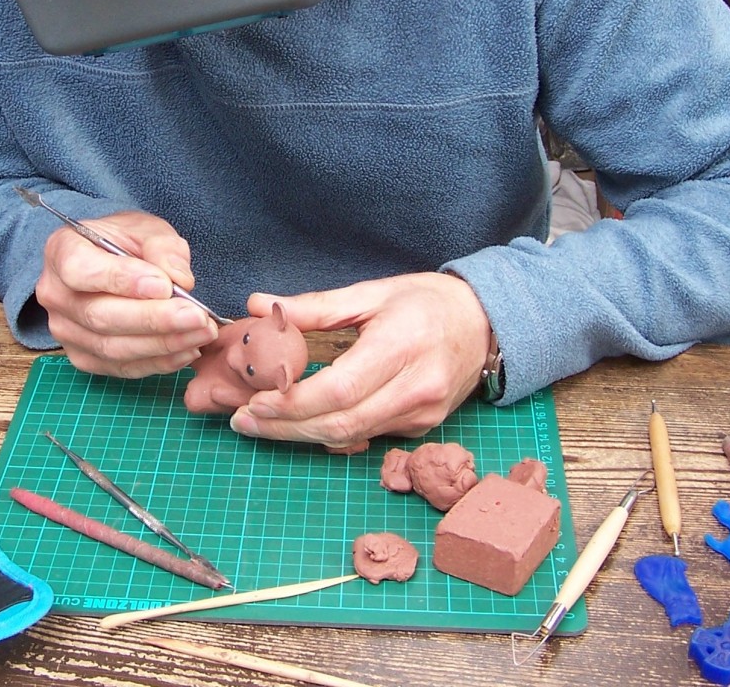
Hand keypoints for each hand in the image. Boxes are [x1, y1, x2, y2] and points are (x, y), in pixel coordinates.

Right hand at [34, 210, 217, 377]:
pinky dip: (158, 362)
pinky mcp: (84, 357)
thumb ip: (163, 247)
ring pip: (112, 347)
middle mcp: (54, 294)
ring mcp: (66, 331)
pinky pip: (121, 367)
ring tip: (201, 333)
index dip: (121, 280)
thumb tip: (180, 280)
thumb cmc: (126, 242)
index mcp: (61, 251)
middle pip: (99, 316)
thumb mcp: (146, 229)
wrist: (111, 261)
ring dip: (162, 344)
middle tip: (196, 316)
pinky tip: (187, 350)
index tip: (164, 286)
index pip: (81, 270)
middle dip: (154, 319)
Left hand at [229, 272, 490, 448]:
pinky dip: (332, 432)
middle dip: (286, 427)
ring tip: (262, 423)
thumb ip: (315, 305)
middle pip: (341, 424)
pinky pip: (369, 436)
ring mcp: (423, 414)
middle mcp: (416, 388)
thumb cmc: (425, 301)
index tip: (254, 402)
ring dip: (302, 434)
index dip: (292, 403)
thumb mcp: (371, 292)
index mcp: (401, 347)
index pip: (339, 390)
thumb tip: (260, 305)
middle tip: (243, 421)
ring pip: (352, 437)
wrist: (486, 323)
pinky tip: (303, 422)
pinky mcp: (424, 427)